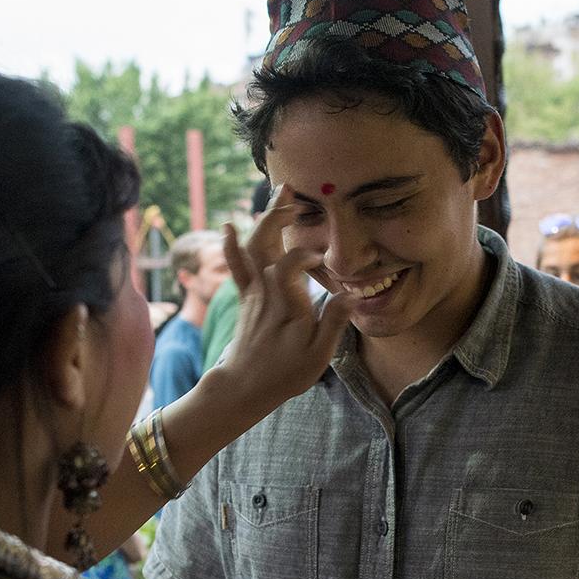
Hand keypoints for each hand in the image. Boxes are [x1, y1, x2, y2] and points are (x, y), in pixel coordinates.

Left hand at [214, 184, 355, 418]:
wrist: (243, 387)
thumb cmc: (284, 374)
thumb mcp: (317, 355)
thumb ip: (332, 322)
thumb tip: (350, 295)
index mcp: (287, 305)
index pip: (290, 264)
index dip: (305, 254)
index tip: (323, 259)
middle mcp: (265, 293)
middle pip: (265, 245)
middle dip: (276, 216)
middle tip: (290, 191)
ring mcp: (252, 294)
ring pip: (251, 249)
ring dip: (262, 221)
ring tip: (277, 198)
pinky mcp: (245, 298)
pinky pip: (236, 265)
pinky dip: (231, 244)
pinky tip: (228, 225)